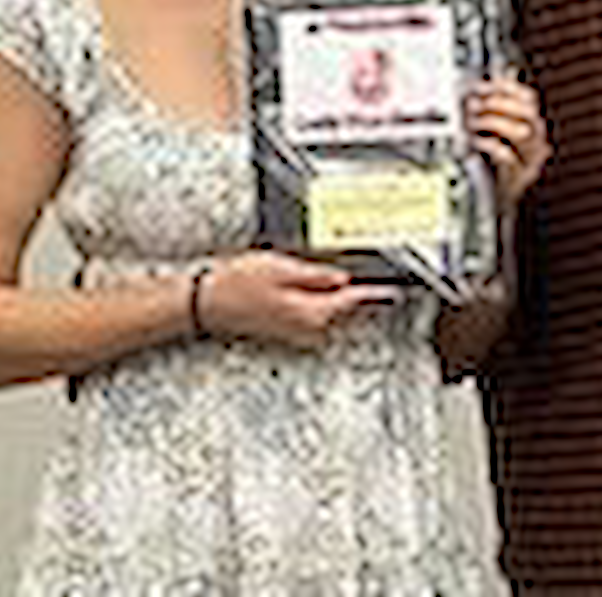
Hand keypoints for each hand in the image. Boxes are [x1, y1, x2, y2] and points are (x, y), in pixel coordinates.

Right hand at [193, 250, 398, 348]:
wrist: (206, 303)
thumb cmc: (239, 283)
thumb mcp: (281, 269)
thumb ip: (316, 277)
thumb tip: (344, 279)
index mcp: (310, 312)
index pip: (353, 301)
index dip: (375, 293)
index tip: (395, 289)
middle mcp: (308, 328)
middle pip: (347, 310)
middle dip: (363, 295)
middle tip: (383, 279)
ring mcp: (298, 331)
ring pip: (334, 313)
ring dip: (345, 300)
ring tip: (355, 282)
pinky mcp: (288, 329)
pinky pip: (319, 315)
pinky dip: (327, 303)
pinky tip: (325, 288)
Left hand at [465, 75, 549, 210]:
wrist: (493, 211)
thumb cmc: (494, 173)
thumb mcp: (497, 137)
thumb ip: (499, 107)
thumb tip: (494, 77)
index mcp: (532, 129)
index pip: (528, 98)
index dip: (507, 87)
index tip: (484, 84)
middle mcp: (536, 144)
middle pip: (528, 111)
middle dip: (499, 103)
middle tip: (475, 103)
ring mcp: (529, 162)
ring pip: (523, 131)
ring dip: (494, 121)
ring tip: (473, 120)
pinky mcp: (518, 180)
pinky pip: (508, 157)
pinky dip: (490, 145)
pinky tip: (475, 142)